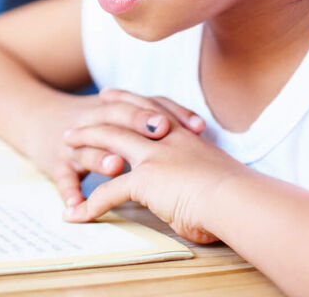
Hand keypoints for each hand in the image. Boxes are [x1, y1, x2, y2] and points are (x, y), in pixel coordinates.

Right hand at [23, 89, 205, 213]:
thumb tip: (196, 131)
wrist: (34, 116)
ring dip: (100, 156)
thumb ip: (147, 118)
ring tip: (117, 167)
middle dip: (139, 122)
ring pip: (86, 146)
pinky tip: (77, 205)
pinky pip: (62, 177)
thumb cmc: (86, 120)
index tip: (196, 126)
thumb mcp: (115, 112)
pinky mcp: (53, 162)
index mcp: (113, 107)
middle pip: (116, 116)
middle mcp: (92, 119)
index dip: (170, 111)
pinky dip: (69, 191)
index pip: (145, 102)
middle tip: (162, 132)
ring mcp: (72, 141)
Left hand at [63, 116, 247, 243]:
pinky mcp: (146, 179)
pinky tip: (78, 213)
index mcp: (185, 135)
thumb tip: (198, 188)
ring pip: (110, 140)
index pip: (151, 108)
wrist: (242, 200)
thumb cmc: (240, 196)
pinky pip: (109, 191)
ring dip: (86, 142)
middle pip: (124, 116)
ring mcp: (154, 156)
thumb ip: (198, 173)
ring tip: (66, 144)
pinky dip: (91, 203)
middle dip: (99, 113)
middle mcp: (167, 139)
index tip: (112, 94)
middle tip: (80, 113)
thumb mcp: (215, 174)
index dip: (129, 100)